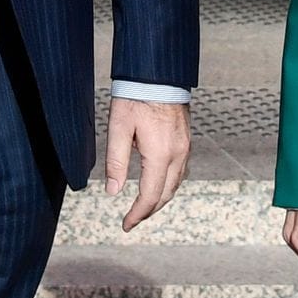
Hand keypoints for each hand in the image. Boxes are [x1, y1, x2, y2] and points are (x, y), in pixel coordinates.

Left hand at [104, 98, 189, 232]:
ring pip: (176, 184)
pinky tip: (158, 183)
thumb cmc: (135, 96)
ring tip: (144, 206)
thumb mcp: (119, 128)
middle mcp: (177, 154)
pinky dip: (169, 184)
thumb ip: (116, 162)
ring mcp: (185, 146)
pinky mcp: (186, 139)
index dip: (137, 214)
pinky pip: (180, 170)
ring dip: (160, 198)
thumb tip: (112, 192)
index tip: (126, 225)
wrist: (157, 73)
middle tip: (132, 219)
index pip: (150, 196)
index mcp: (160, 154)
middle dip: (149, 210)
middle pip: (166, 194)